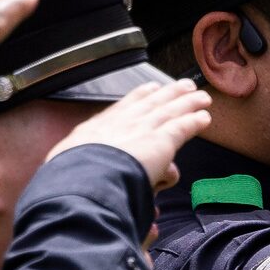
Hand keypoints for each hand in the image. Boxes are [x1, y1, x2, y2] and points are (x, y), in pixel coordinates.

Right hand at [50, 79, 213, 191]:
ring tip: (200, 97)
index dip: (137, 98)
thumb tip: (78, 184)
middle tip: (180, 86)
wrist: (82, 182)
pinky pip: (182, 127)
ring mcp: (141, 130)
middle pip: (149, 103)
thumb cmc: (68, 183)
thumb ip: (78, 172)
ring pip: (169, 111)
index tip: (148, 90)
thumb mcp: (63, 171)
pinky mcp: (161, 141)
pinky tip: (205, 117)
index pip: (120, 110)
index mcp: (94, 131)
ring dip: (186, 102)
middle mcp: (119, 125)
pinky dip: (194, 121)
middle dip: (166, 93)